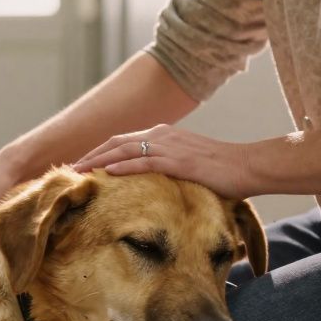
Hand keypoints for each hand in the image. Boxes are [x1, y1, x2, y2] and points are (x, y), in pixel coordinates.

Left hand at [73, 124, 258, 199]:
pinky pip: (144, 163)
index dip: (100, 153)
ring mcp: (169, 146)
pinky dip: (122, 168)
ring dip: (99, 161)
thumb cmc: (223, 170)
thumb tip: (153, 185)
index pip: (123, 142)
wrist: (249, 166)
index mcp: (164, 135)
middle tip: (71, 169)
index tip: (82, 165)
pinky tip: (106, 175)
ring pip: (124, 151)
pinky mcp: (178, 161)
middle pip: (116, 143)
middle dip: (91, 156)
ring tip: (79, 172)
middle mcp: (162, 135)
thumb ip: (169, 168)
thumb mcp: (189, 165)